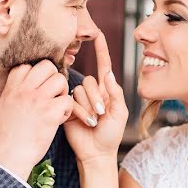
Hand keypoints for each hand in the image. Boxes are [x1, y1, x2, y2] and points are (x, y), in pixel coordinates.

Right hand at [0, 60, 74, 179]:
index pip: (28, 66)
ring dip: (63, 92)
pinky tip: (60, 118)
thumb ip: (14, 91)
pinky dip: (68, 109)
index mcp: (12, 88)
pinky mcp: (51, 112)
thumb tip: (24, 80)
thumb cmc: (9, 134)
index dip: (37, 74)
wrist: (11, 154)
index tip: (38, 87)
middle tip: (53, 94)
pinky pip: (68, 99)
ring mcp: (38, 100)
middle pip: (47, 66)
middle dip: (54, 77)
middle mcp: (25, 90)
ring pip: (60, 79)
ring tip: (58, 105)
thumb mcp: (4, 106)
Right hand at [64, 31, 126, 163]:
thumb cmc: (111, 134)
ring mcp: (78, 100)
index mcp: (106, 91)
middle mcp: (91, 92)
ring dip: (87, 107)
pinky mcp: (67, 109)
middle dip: (96, 98)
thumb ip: (115, 92)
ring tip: (92, 122)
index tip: (97, 34)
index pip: (103, 66)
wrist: (96, 153)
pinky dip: (78, 112)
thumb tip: (108, 73)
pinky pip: (70, 101)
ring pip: (79, 91)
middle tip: (101, 115)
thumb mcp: (120, 113)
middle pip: (89, 81)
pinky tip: (83, 122)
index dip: (101, 51)